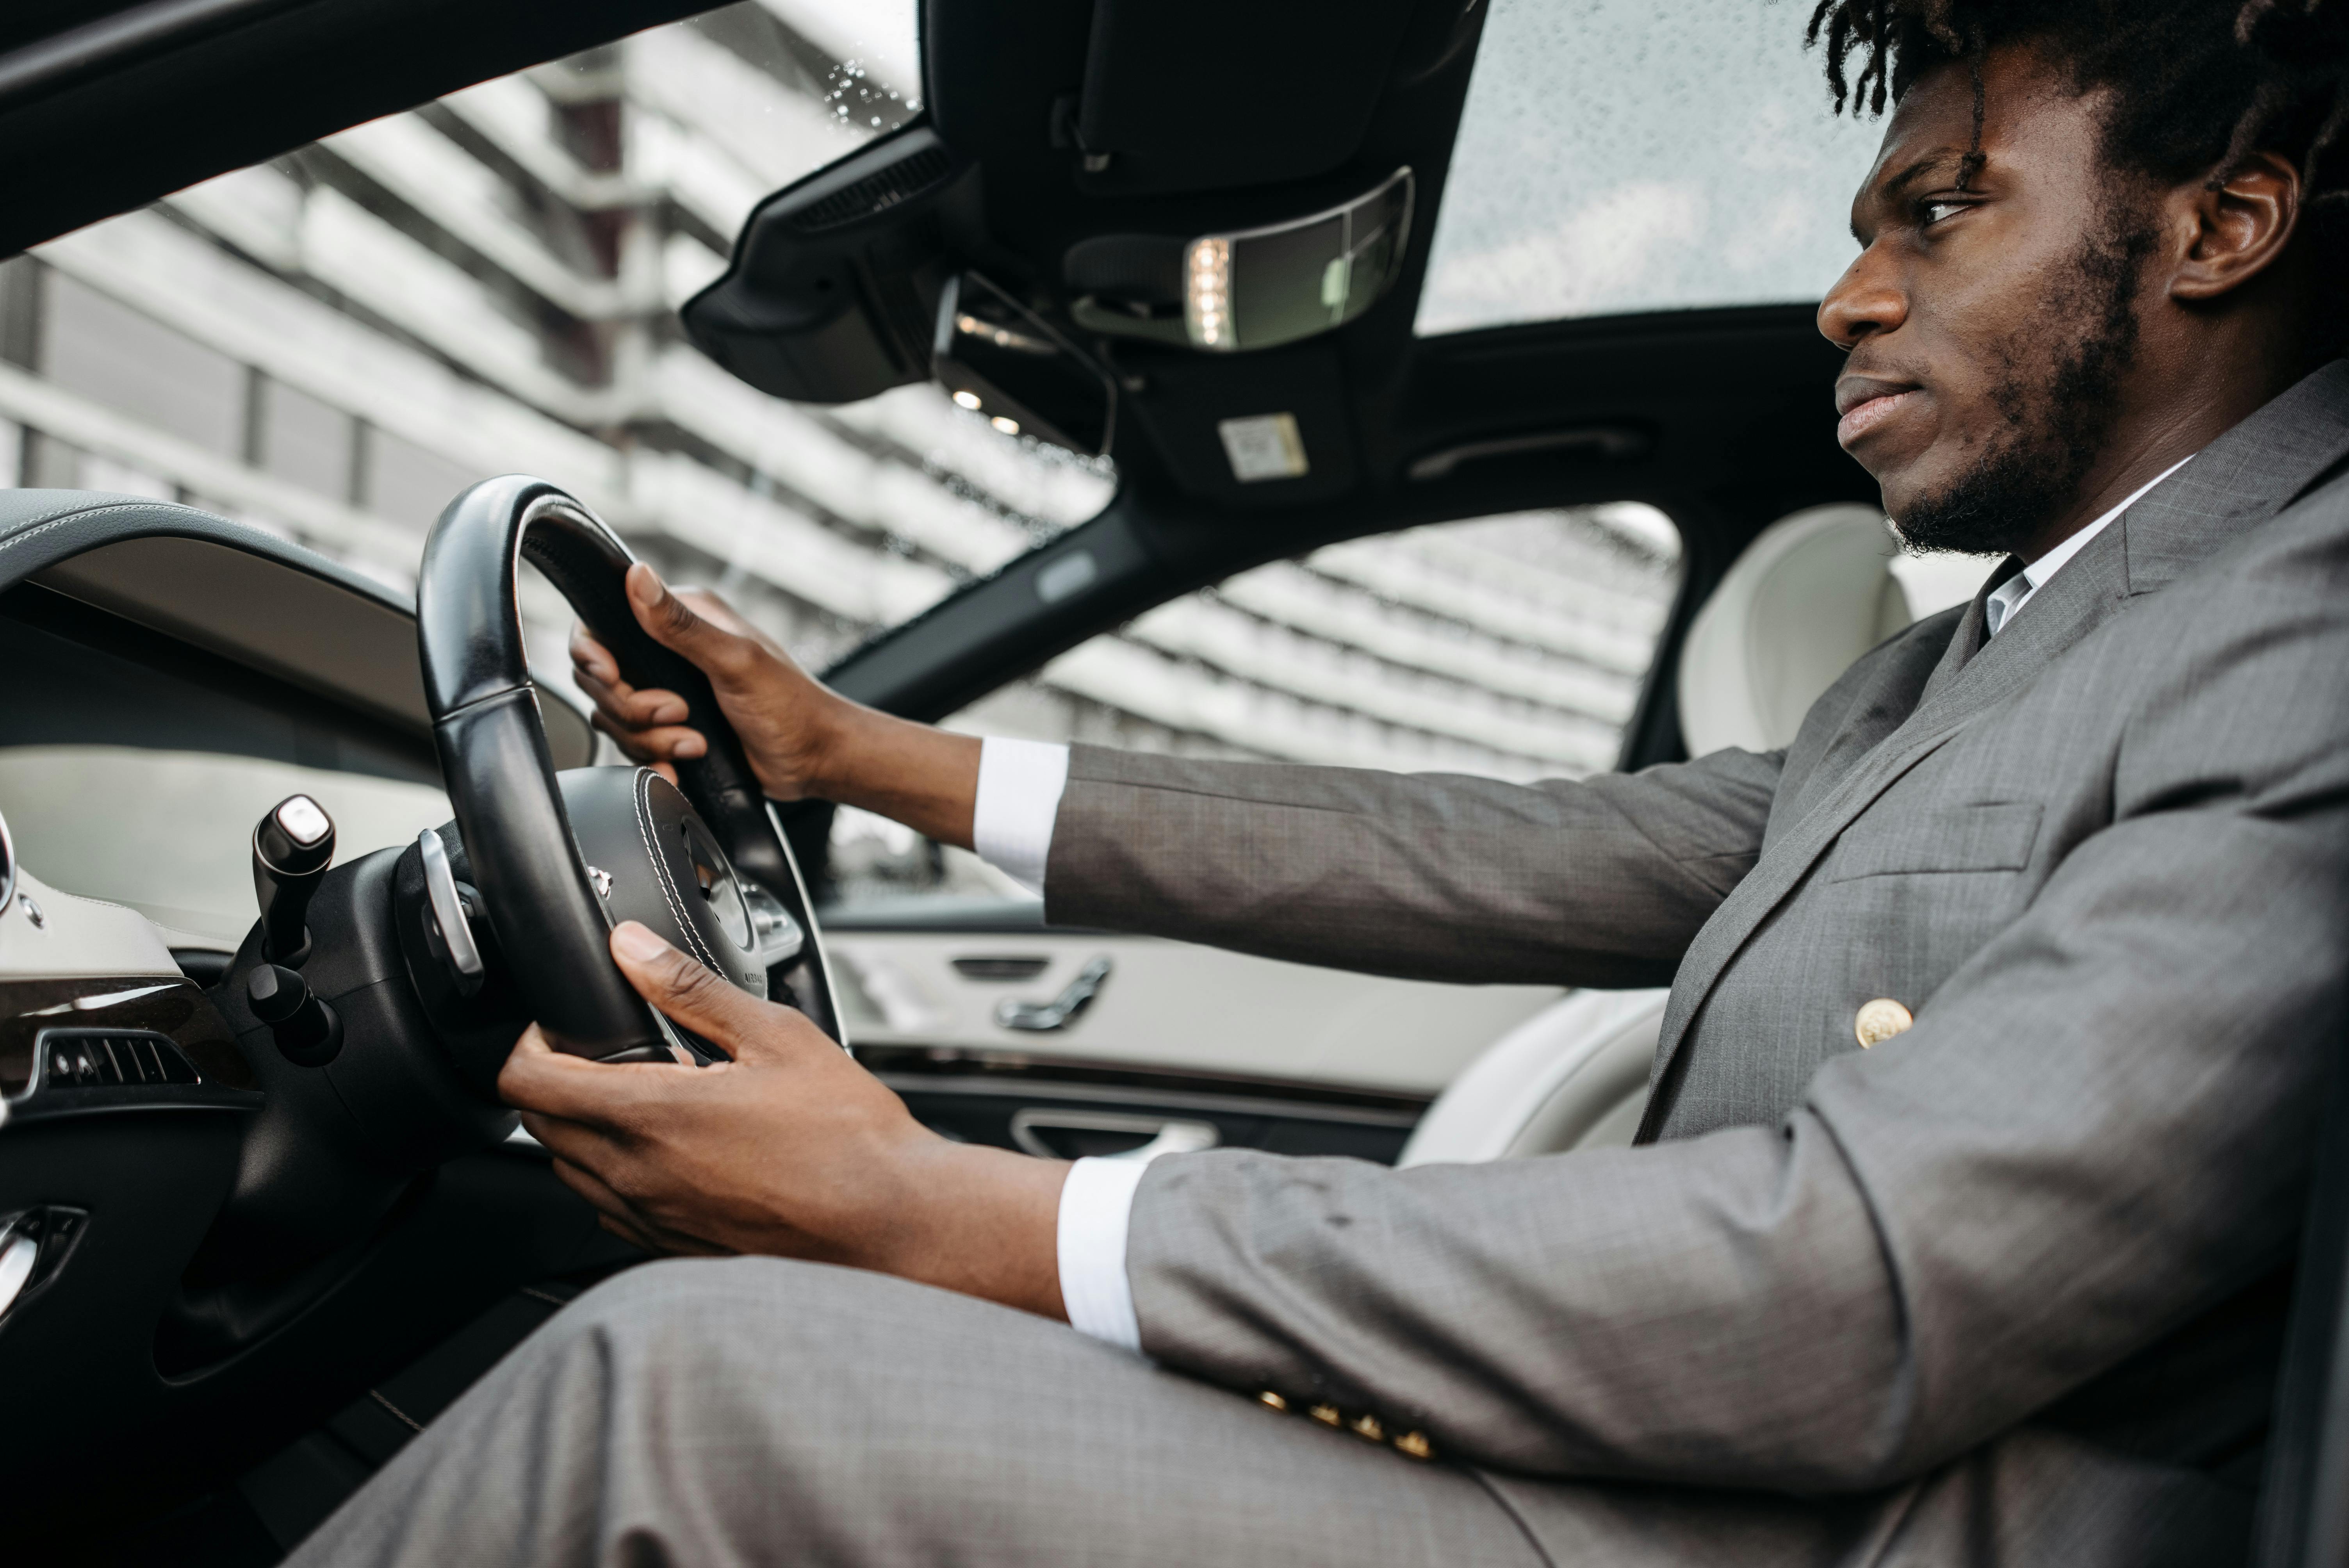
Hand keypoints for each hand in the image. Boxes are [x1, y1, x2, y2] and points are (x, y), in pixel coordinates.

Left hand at [499, 920, 1069, 1316]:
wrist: (889, 1223)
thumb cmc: (846, 1136)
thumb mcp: (775, 1036)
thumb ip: (692, 987)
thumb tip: (632, 947)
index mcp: (651, 1116)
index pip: (527, 1083)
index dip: (522, 1046)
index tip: (551, 1026)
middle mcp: (636, 1175)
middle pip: (538, 1128)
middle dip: (552, 1083)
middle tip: (600, 1054)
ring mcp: (651, 1219)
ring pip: (569, 1172)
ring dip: (582, 1131)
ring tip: (642, 1100)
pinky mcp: (672, 1248)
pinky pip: (610, 1209)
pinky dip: (616, 1175)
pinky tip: (670, 1152)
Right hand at [569, 562, 984, 846]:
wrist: (815, 761)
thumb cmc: (792, 706)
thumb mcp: (737, 661)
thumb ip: (682, 625)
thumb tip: (637, 576)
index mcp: (684, 619)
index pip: (604, 625)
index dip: (594, 655)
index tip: (612, 676)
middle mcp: (669, 653)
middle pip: (601, 680)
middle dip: (635, 707)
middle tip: (680, 713)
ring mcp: (667, 693)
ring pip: (616, 719)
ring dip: (652, 740)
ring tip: (696, 742)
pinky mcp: (671, 730)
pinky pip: (634, 748)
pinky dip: (653, 762)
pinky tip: (680, 767)